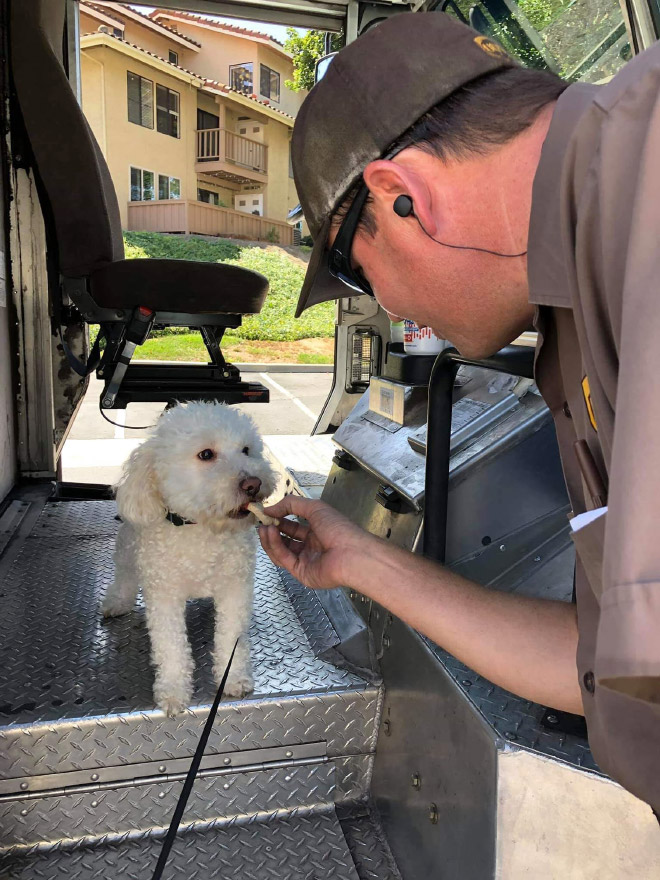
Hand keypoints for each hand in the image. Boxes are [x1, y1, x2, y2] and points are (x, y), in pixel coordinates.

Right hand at [258, 495, 375, 589]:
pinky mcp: (300, 573)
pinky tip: (270, 534)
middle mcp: (310, 546)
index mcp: (317, 531)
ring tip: (263, 527)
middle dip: (271, 530)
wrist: (350, 553)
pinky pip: (284, 558)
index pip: (292, 526)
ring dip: (270, 538)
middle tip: (260, 522)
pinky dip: (275, 546)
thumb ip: (291, 505)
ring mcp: (305, 560)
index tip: (265, 513)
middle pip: (284, 540)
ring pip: (281, 550)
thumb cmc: (337, 528)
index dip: (278, 519)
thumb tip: (269, 508)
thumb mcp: (315, 508)